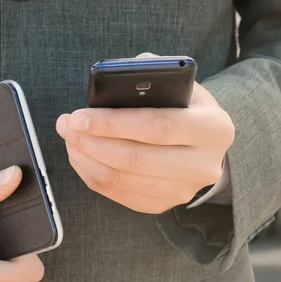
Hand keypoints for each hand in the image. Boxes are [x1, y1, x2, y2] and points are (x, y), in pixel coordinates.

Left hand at [56, 53, 234, 213]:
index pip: (158, 127)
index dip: (113, 123)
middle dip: (92, 141)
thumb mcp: (177, 83)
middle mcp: (204, 165)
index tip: (78, 116)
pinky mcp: (163, 204)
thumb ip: (148, 77)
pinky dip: (92, 174)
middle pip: (136, 159)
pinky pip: (118, 194)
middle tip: (66, 126)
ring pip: (123, 179)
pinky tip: (81, 155)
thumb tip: (108, 82)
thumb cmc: (182, 105)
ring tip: (70, 137)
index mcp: (214, 128)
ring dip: (87, 158)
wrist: (202, 142)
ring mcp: (184, 190)